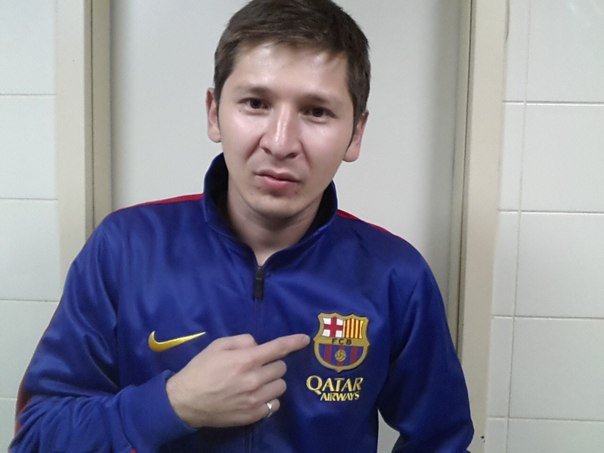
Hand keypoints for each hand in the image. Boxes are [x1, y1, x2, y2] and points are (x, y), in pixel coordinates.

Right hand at [166, 333, 309, 427]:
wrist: (185, 401)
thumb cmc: (201, 369)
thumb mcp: (218, 345)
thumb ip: (242, 341)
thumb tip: (258, 345)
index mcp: (246, 359)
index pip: (278, 348)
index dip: (294, 342)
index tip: (305, 339)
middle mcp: (254, 379)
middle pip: (281, 368)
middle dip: (273, 364)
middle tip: (259, 365)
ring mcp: (255, 399)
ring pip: (280, 387)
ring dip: (272, 381)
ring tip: (258, 381)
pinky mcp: (253, 415)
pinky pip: (274, 405)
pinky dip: (269, 398)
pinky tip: (256, 396)